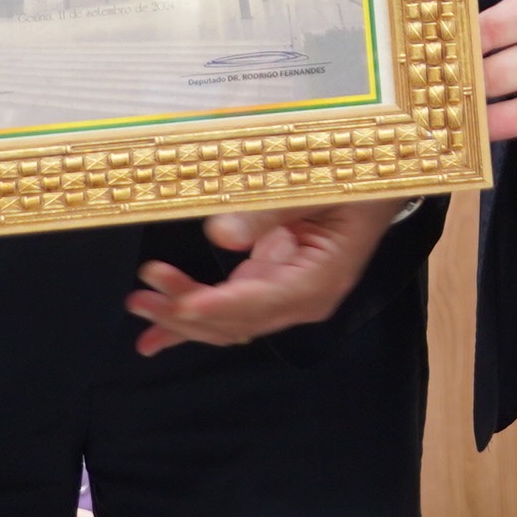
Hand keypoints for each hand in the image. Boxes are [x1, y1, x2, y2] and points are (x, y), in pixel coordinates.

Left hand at [124, 199, 406, 354]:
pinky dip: (193, 319)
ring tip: (139, 308)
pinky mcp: (271, 285)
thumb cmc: (353, 180)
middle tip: (140, 299)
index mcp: (320, 280)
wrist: (377, 184)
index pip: (259, 304)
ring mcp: (286, 295)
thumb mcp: (315, 186)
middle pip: (236, 321)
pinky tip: (158, 336)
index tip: (177, 303)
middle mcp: (302, 299)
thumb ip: (269, 211)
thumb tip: (219, 233)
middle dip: (184, 313)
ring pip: (227, 322)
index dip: (215, 306)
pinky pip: (228, 309)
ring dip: (181, 318)